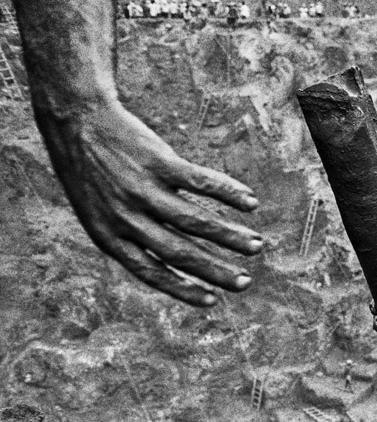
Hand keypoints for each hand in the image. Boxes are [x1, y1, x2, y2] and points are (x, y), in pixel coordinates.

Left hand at [35, 99, 261, 305]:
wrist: (74, 121)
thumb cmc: (92, 172)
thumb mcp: (98, 211)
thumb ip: (134, 233)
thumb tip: (184, 259)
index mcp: (107, 235)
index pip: (150, 271)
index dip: (183, 288)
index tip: (213, 300)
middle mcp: (124, 215)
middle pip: (178, 250)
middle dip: (216, 270)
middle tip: (245, 283)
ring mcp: (140, 187)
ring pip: (193, 220)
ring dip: (229, 236)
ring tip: (257, 246)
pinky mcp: (157, 160)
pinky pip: (199, 181)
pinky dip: (228, 192)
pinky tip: (250, 202)